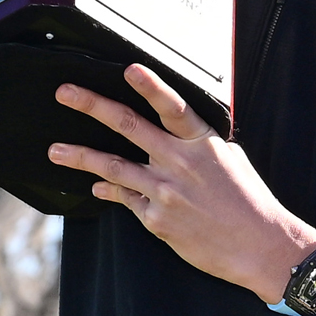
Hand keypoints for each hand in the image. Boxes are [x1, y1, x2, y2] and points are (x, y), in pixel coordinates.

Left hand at [47, 65, 315, 303]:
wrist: (261, 247)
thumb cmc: (249, 200)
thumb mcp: (230, 159)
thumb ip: (198, 142)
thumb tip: (175, 126)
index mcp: (202, 143)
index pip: (172, 106)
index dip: (151, 86)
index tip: (128, 68)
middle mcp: (180, 163)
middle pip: (129, 127)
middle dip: (93, 106)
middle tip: (65, 92)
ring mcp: (165, 192)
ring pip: (113, 167)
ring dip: (80, 156)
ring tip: (55, 151)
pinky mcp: (157, 220)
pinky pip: (126, 199)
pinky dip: (109, 190)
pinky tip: (95, 186)